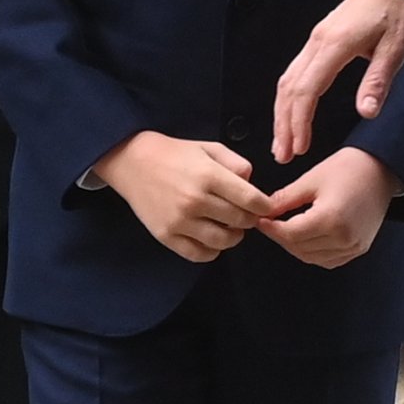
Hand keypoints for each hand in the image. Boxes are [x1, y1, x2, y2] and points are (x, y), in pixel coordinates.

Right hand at [94, 131, 273, 262]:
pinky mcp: (167, 236)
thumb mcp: (210, 148)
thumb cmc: (177, 153)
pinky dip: (212, 251)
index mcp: (209, 175)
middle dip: (250, 219)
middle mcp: (196, 201)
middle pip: (239, 221)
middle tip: (248, 215)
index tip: (267, 207)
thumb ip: (236, 164)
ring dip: (234, 236)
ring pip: (222, 241)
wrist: (135, 163)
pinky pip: (199, 254)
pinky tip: (213, 238)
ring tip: (232, 227)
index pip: (250, 199)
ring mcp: (180, 221)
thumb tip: (253, 185)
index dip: (264, 206)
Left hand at [257, 147, 402, 268]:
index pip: (290, 234)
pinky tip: (307, 237)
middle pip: (299, 248)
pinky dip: (313, 252)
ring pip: (312, 257)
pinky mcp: (359, 248)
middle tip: (271, 223)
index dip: (272, 229)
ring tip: (287, 229)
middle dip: (281, 237)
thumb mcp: (313, 178)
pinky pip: (328, 259)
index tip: (260, 220)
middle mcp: (343, 237)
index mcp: (330, 218)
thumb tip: (265, 209)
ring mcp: (353, 246)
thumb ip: (286, 198)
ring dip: (296, 246)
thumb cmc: (350, 167)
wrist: (382, 168)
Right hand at [272, 0, 403, 163]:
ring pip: (288, 79)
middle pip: (290, 87)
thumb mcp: (396, 47)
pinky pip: (296, 70)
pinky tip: (292, 113)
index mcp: (335, 44)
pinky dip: (290, 96)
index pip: (307, 89)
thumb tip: (366, 114)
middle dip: (283, 123)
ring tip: (283, 142)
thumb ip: (378, 80)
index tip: (299, 148)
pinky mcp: (320, 38)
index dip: (300, 122)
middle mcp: (318, 41)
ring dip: (283, 112)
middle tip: (283, 155)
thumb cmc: (399, 12)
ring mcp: (316, 38)